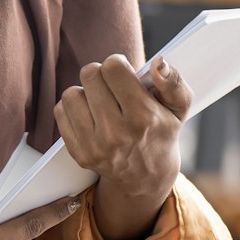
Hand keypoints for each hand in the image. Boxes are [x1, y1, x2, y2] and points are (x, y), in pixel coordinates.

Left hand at [54, 56, 193, 206]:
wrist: (146, 176)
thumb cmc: (160, 133)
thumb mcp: (178, 108)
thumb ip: (173, 82)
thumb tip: (158, 63)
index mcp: (144, 117)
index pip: (113, 67)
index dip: (117, 64)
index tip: (123, 73)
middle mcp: (117, 134)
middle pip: (89, 75)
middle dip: (100, 75)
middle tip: (111, 87)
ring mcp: (96, 146)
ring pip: (71, 93)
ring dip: (85, 92)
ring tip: (100, 102)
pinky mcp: (79, 154)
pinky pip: (61, 112)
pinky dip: (73, 109)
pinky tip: (90, 116)